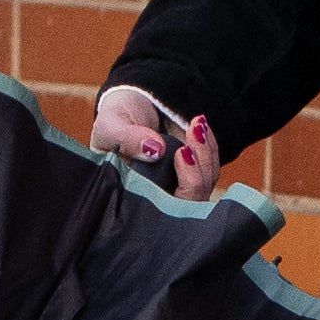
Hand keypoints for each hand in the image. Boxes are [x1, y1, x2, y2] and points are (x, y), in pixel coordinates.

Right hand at [90, 84, 217, 200]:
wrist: (129, 108)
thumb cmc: (113, 125)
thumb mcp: (111, 127)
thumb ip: (127, 139)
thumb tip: (157, 150)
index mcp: (133, 200)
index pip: (161, 212)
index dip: (181, 188)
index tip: (181, 152)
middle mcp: (157, 201)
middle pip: (189, 201)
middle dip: (198, 171)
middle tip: (194, 135)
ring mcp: (176, 190)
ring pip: (203, 186)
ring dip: (206, 156)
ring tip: (197, 124)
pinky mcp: (191, 176)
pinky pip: (209, 171)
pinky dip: (209, 149)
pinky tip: (201, 127)